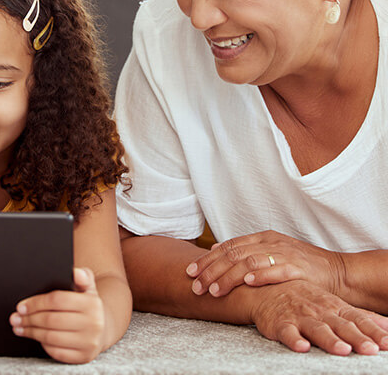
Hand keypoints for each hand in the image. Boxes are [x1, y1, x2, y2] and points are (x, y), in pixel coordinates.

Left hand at [9, 267, 104, 363]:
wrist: (103, 328)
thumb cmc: (87, 305)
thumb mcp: (87, 288)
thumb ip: (82, 276)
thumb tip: (76, 272)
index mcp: (92, 303)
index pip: (56, 300)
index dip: (35, 303)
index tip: (21, 306)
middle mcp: (93, 323)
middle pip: (51, 320)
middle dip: (29, 319)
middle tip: (15, 318)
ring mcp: (89, 342)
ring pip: (51, 337)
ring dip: (31, 332)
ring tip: (19, 327)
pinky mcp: (84, 356)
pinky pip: (57, 352)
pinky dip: (43, 345)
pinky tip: (36, 337)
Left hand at [186, 230, 343, 297]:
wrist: (338, 273)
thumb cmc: (301, 266)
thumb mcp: (271, 254)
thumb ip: (246, 252)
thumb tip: (215, 251)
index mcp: (262, 238)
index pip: (227, 246)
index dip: (207, 259)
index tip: (189, 271)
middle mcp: (270, 243)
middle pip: (233, 255)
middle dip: (210, 270)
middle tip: (195, 284)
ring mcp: (284, 254)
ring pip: (249, 262)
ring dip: (228, 277)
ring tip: (214, 290)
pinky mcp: (299, 268)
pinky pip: (276, 270)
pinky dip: (260, 275)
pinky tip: (246, 283)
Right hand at [250, 280, 387, 354]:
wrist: (265, 289)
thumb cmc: (304, 299)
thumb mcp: (334, 304)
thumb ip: (362, 317)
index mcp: (335, 307)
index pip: (358, 320)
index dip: (373, 331)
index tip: (387, 344)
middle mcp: (319, 311)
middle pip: (340, 326)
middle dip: (356, 337)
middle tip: (370, 349)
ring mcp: (299, 316)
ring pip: (316, 329)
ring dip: (329, 339)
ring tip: (342, 349)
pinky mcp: (279, 323)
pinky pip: (287, 332)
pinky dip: (294, 339)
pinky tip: (301, 346)